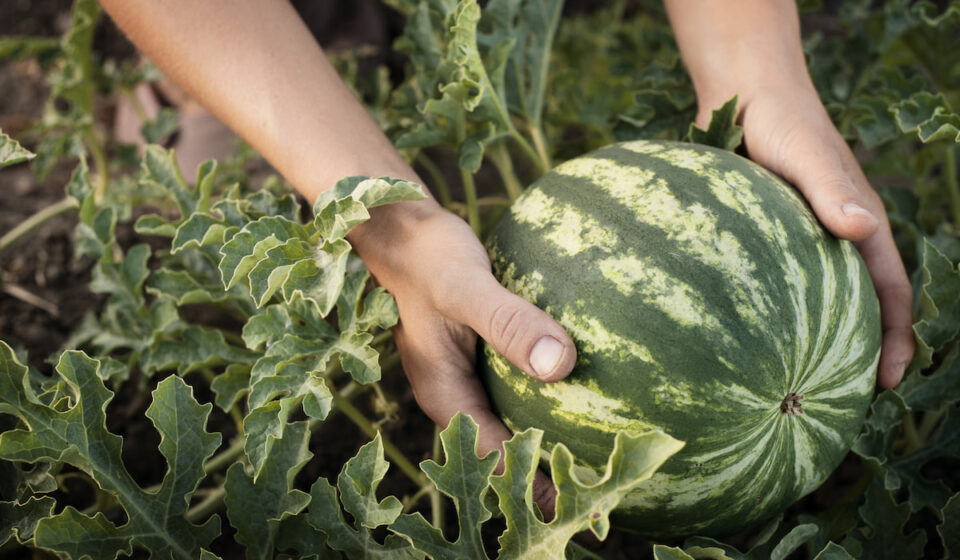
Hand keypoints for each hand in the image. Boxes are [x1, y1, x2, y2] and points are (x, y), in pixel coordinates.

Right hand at [350, 197, 577, 517]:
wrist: (406, 230)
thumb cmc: (429, 257)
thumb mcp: (465, 288)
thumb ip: (508, 323)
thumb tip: (559, 365)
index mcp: (446, 395)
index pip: (493, 457)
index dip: (533, 485)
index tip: (579, 504)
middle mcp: (459, 396)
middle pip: (506, 450)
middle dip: (549, 475)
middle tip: (605, 491)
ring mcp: (473, 378)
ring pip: (515, 422)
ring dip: (553, 440)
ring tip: (608, 456)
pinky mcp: (488, 358)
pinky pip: (523, 389)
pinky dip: (552, 398)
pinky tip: (596, 391)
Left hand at [664, 0, 913, 388]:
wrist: (742, 96)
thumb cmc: (781, 121)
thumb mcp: (809, 153)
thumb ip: (832, 187)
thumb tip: (861, 228)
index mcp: (856, 225)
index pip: (887, 289)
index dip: (896, 335)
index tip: (893, 379)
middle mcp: (830, 240)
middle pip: (851, 306)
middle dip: (854, 353)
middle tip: (840, 401)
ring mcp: (794, 243)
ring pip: (809, 302)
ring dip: (809, 341)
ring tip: (791, 387)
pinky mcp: (759, 240)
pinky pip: (768, 286)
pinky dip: (766, 316)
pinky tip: (738, 344)